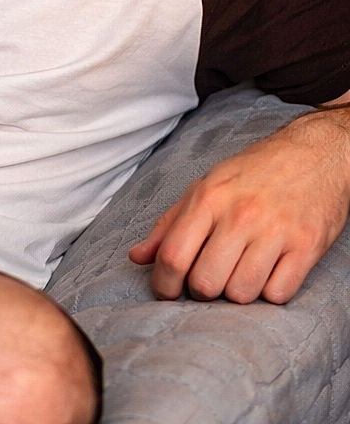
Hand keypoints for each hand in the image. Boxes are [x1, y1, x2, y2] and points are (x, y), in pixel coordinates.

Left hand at [129, 109, 349, 303]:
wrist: (313, 155)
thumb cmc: (252, 173)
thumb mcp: (204, 187)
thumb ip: (168, 224)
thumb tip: (137, 257)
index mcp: (208, 198)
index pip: (173, 256)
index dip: (164, 284)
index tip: (166, 291)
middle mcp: (240, 215)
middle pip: (206, 283)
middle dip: (201, 290)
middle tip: (208, 278)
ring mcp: (275, 232)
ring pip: (241, 294)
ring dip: (236, 292)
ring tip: (238, 272)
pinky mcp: (307, 247)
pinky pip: (277, 295)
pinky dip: (269, 291)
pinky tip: (267, 272)